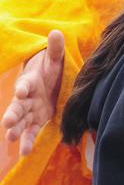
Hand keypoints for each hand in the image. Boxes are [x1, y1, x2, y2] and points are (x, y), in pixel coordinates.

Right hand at [1, 30, 64, 155]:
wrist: (51, 79)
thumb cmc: (51, 68)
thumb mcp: (55, 58)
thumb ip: (55, 48)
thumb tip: (56, 32)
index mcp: (30, 81)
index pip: (25, 84)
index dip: (23, 87)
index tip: (21, 91)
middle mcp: (27, 97)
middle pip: (18, 106)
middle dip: (13, 113)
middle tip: (7, 122)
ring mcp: (30, 110)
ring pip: (21, 121)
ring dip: (16, 129)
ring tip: (10, 138)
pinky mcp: (37, 119)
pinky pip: (31, 131)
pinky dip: (27, 141)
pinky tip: (24, 152)